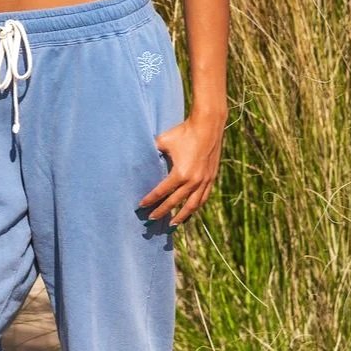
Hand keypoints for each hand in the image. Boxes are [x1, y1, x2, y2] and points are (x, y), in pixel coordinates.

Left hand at [139, 108, 225, 225]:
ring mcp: (204, 181)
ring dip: (180, 217)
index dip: (150, 200)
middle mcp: (193, 181)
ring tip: (171, 225)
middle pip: (174, 203)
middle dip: (161, 212)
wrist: (208, 126)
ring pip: (191, 206)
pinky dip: (195, 207)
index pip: (161, 192)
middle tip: (151, 219)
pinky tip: (189, 213)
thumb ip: (152, 152)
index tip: (141, 206)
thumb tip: (140, 158)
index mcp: (180, 174)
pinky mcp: (211, 179)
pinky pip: (202, 198)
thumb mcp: (164, 141)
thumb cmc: (183, 132)